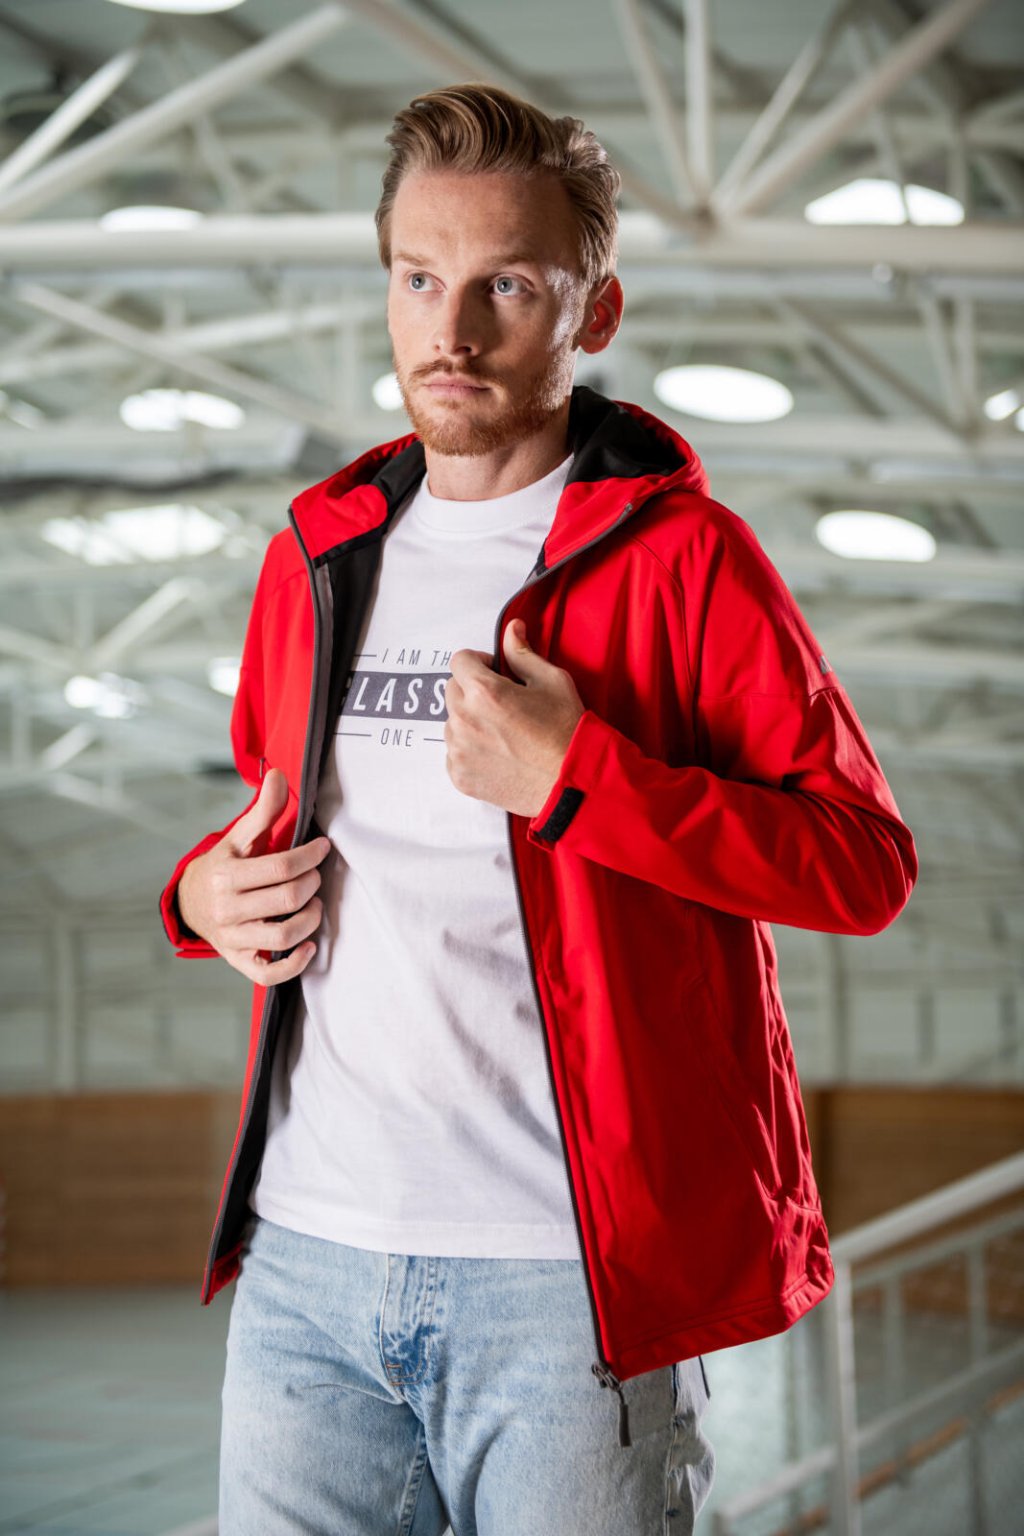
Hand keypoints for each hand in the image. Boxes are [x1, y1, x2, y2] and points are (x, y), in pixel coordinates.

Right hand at [177, 767, 330, 983]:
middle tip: (317, 875)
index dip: (310, 856)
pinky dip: (294, 964)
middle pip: (286, 901)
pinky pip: (268, 973)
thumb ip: (261, 811)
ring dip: (309, 920)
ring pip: (281, 938)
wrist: (189, 902)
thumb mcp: (236, 838)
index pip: (280, 867)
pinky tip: (309, 945)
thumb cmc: (222, 866)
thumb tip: (279, 775)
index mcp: (226, 875)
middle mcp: (227, 909)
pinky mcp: (238, 960)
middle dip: (312, 884)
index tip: (323, 848)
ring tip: (315, 904)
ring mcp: (232, 938)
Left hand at [445, 619, 583, 815]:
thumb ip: (523, 654)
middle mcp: (464, 720)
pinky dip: (470, 750)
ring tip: (503, 733)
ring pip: (452, 722)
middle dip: (473, 691)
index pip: (459, 661)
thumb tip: (512, 629)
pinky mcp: (459, 776)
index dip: (478, 662)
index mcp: (484, 692)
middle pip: (452, 690)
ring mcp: (459, 750)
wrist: (570, 784)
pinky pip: (454, 752)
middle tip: (503, 705)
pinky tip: (499, 754)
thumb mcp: (552, 682)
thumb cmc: (566, 732)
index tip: (494, 672)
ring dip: (470, 721)